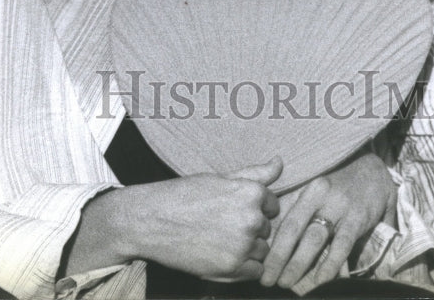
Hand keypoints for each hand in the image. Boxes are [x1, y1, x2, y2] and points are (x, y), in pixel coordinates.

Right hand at [73, 156, 282, 281]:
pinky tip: (223, 255)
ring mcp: (242, 245)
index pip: (273, 205)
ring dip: (248, 248)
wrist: (153, 220)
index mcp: (250, 192)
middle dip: (251, 228)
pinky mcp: (232, 268)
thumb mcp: (221, 178)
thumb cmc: (185, 194)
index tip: (236, 210)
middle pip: (267, 229)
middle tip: (224, 225)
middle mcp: (251, 218)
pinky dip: (243, 267)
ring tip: (221, 240)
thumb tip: (280, 161)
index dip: (256, 208)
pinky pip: (255, 272)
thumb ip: (255, 173)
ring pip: (262, 250)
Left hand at [260, 153, 395, 291]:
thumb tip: (277, 239)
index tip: (261, 266)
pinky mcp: (358, 218)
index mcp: (307, 190)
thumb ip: (302, 211)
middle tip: (268, 280)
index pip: (286, 220)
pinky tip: (320, 280)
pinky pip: (341, 245)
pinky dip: (330, 264)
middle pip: (294, 229)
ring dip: (298, 263)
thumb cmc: (340, 186)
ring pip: (314, 238)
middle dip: (279, 257)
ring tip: (286, 283)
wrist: (373, 171)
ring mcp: (339, 206)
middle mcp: (320, 195)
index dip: (272, 245)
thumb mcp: (318, 190)